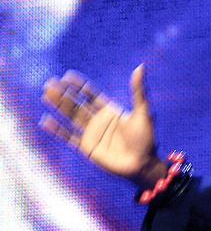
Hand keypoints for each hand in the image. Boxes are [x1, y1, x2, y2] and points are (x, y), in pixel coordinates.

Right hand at [40, 64, 165, 188]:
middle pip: (77, 104)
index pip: (91, 95)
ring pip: (70, 117)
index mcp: (110, 111)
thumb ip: (138, 90)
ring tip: (46, 94)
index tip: (67, 76)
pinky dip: (56, 129)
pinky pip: (68, 136)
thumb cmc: (145, 138)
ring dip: (58, 106)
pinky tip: (45, 120)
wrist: (141, 163)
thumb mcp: (142, 111)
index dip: (79, 85)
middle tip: (50, 83)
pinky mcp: (86, 147)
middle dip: (64, 94)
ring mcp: (91, 133)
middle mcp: (98, 120)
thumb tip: (140, 66)